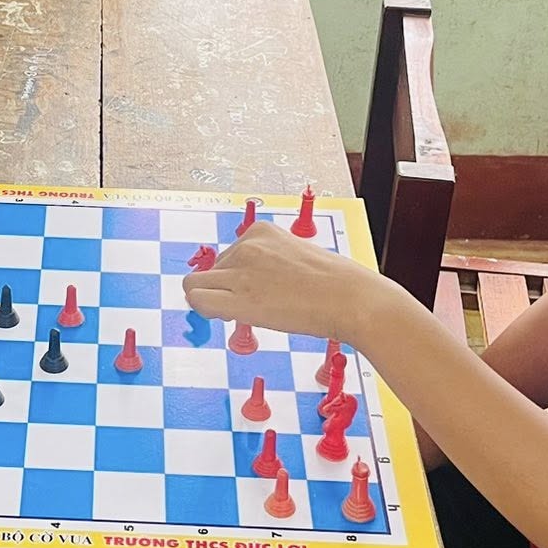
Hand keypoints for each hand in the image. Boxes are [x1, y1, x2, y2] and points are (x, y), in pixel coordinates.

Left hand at [181, 222, 386, 343]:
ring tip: (248, 311)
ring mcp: (240, 270)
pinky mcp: (238, 297)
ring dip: (215, 300)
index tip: (259, 289)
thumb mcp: (296, 256)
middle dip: (226, 288)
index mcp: (261, 230)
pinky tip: (230, 316)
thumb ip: (268, 262)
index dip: (238, 277)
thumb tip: (247, 283)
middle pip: (212, 270)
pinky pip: (197, 300)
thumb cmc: (334, 283)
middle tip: (257, 305)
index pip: (228, 254)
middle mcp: (245, 245)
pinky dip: (205, 311)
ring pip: (196, 285)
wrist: (350, 298)